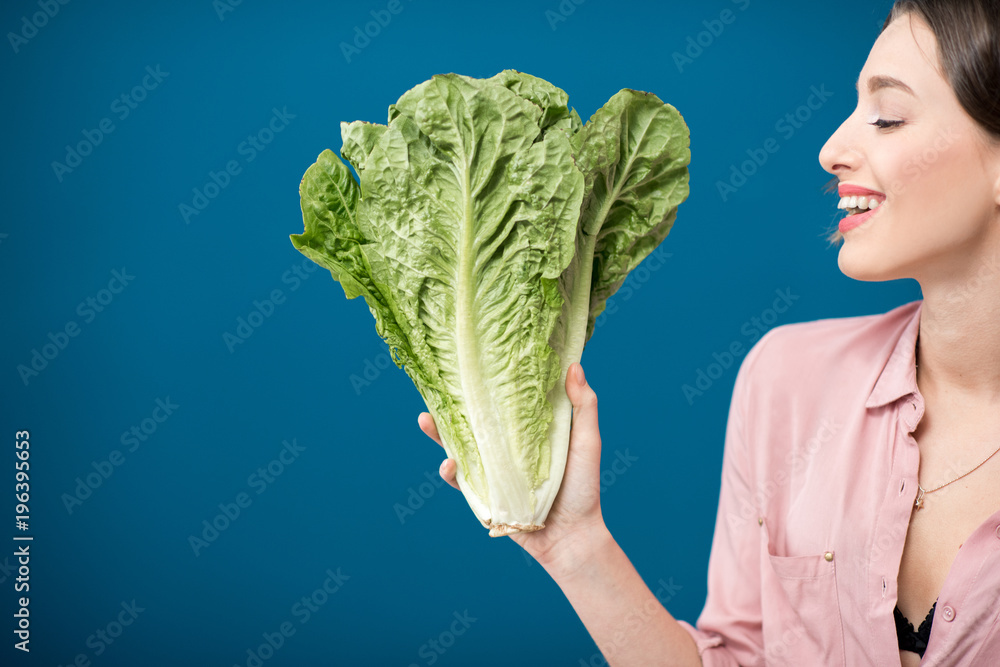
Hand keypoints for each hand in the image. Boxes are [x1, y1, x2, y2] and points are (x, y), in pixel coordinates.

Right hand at [417, 362, 606, 571]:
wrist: (572, 537)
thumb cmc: (584, 487)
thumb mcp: (587, 442)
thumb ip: (584, 406)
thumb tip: (574, 366)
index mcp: (528, 430)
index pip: (503, 402)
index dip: (486, 384)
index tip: (472, 362)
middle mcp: (507, 448)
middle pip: (473, 421)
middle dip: (451, 406)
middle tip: (434, 389)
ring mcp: (493, 471)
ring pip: (460, 447)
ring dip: (439, 435)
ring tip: (426, 420)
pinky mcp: (485, 495)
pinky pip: (461, 482)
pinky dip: (450, 472)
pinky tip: (448, 463)